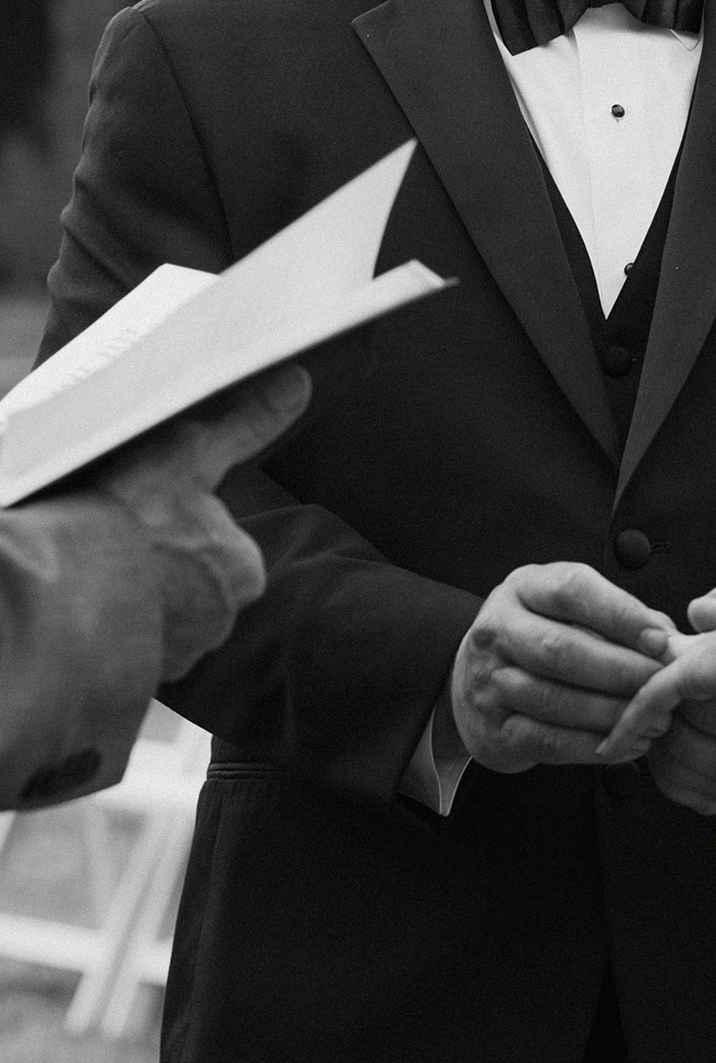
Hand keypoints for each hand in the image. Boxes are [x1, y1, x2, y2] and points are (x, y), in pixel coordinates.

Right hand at [96, 362, 310, 678]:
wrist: (71, 591)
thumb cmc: (133, 518)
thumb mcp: (190, 453)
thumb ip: (245, 423)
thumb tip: (297, 383)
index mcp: (244, 571)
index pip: (224, 549)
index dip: (185, 531)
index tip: (152, 523)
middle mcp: (222, 622)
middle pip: (196, 587)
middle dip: (166, 571)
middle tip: (124, 545)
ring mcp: (181, 655)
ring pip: (166, 621)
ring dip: (141, 603)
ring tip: (105, 575)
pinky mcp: (141, 679)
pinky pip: (136, 651)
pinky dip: (119, 633)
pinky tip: (95, 609)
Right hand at [449, 562, 674, 771]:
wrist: (473, 680)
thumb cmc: (538, 637)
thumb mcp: (569, 609)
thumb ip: (618, 616)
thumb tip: (668, 640)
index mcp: (524, 589)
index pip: (572, 591)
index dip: (620, 614)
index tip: (661, 639)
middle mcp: (498, 631)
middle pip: (560, 649)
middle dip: (620, 670)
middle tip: (661, 684)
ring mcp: (490, 681)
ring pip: (553, 699)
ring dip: (611, 713)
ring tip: (654, 719)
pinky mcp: (494, 729)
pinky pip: (546, 741)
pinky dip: (592, 746)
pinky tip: (626, 744)